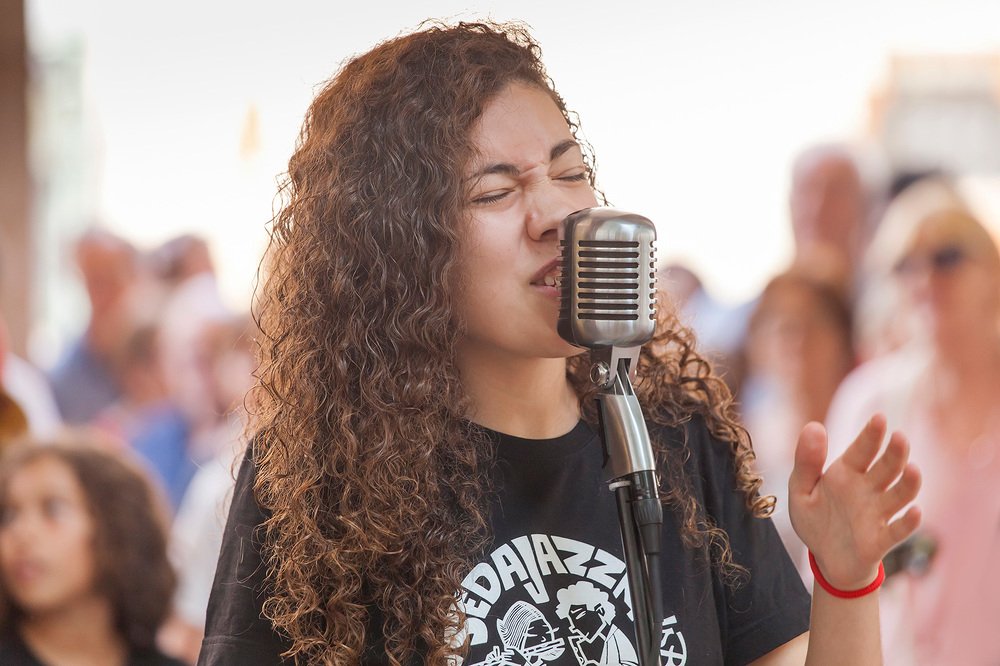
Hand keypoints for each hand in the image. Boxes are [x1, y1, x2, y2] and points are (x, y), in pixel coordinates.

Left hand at [788, 414, 921, 589]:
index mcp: (846, 473)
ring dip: (908, 483)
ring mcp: (877, 514)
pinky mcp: (880, 540)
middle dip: (894, 453)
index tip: (879, 418)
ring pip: (899, 495)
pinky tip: (915, 512)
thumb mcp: (801, 490)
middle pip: (886, 468)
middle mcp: (867, 490)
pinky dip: (908, 522)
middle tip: (900, 437)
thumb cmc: (816, 519)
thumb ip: (806, 461)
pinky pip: (898, 530)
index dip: (871, 435)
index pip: (862, 450)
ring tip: (912, 469)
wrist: (826, 560)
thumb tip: (813, 425)